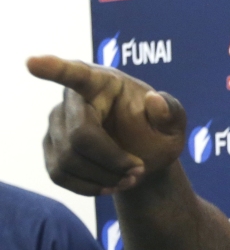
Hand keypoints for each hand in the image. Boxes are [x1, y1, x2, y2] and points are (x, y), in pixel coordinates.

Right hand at [27, 56, 186, 195]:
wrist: (146, 156)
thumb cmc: (159, 132)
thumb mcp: (175, 124)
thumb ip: (172, 112)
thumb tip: (155, 100)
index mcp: (103, 82)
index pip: (76, 74)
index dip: (54, 69)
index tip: (33, 63)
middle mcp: (73, 99)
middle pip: (79, 136)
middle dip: (112, 160)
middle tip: (139, 171)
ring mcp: (58, 123)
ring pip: (68, 159)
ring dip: (103, 177)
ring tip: (130, 180)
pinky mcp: (52, 148)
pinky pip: (60, 174)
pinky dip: (88, 187)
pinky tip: (109, 186)